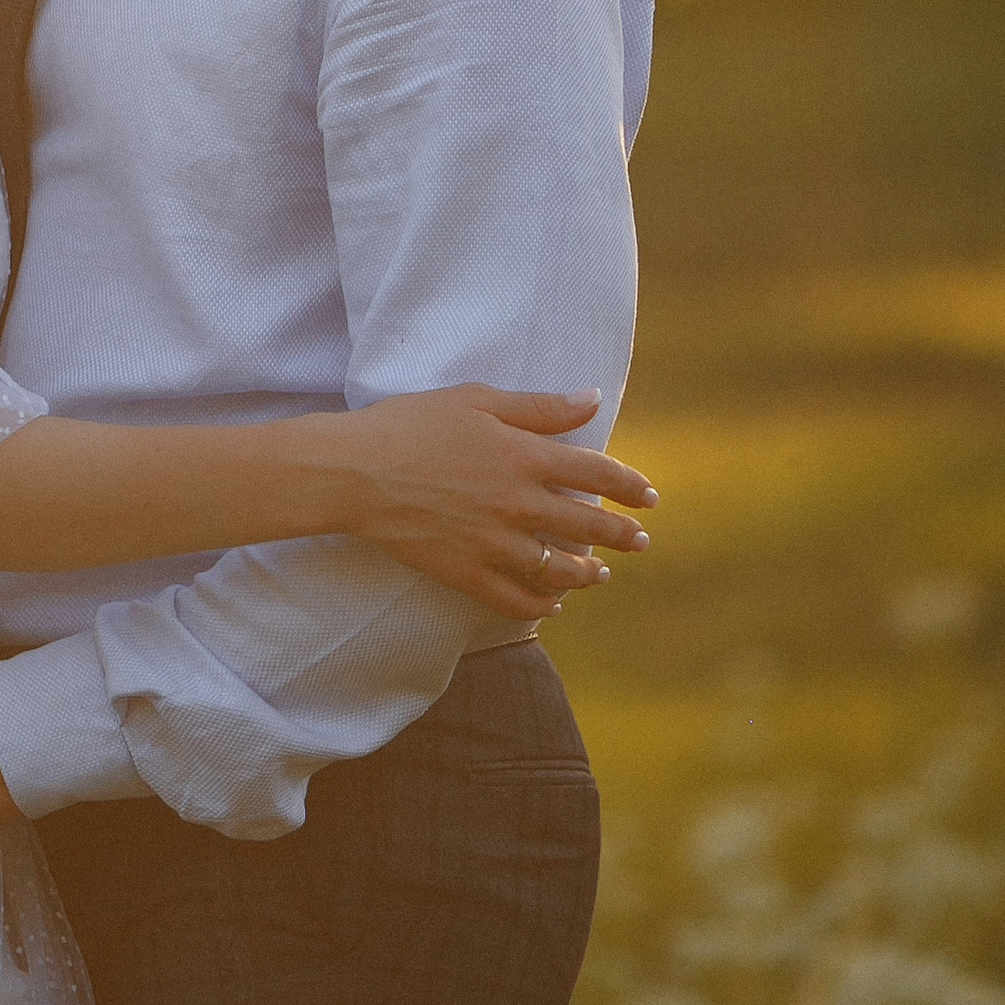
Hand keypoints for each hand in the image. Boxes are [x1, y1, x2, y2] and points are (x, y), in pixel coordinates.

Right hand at [339, 387, 657, 621]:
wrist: (353, 472)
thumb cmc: (410, 424)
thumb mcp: (476, 400)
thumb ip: (538, 406)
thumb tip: (593, 399)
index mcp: (523, 456)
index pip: (597, 472)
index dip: (631, 486)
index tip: (650, 497)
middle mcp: (517, 503)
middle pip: (588, 525)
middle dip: (622, 535)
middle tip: (639, 541)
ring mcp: (493, 543)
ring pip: (559, 570)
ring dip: (588, 573)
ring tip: (601, 574)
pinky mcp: (466, 573)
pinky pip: (516, 600)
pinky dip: (542, 605)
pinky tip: (553, 602)